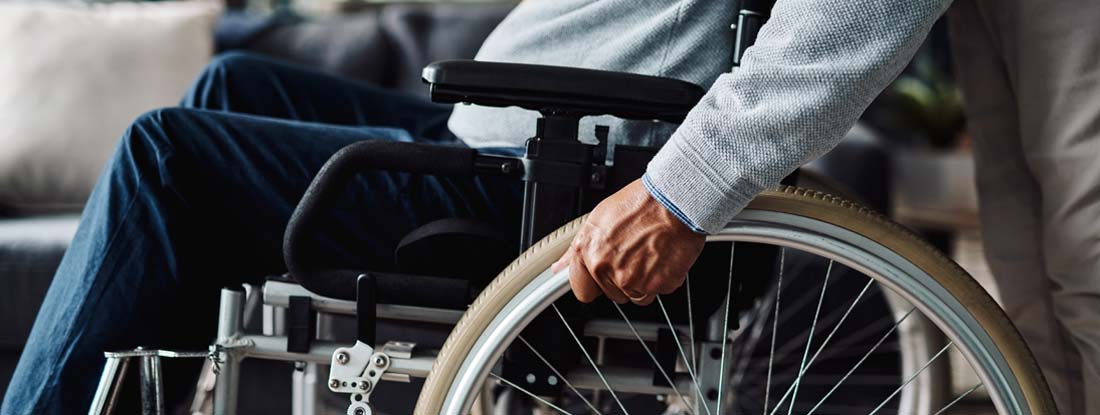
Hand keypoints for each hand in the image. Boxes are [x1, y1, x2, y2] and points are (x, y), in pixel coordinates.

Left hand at [551, 179, 705, 305]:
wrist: (675, 201)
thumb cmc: (640, 203)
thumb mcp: (598, 218)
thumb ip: (576, 249)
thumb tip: (559, 267)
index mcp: (590, 254)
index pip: (582, 290)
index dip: (593, 283)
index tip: (600, 277)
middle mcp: (609, 270)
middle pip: (612, 294)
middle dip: (621, 279)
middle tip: (632, 254)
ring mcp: (634, 280)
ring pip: (635, 296)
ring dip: (642, 282)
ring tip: (648, 254)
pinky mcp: (658, 285)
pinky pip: (657, 292)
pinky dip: (661, 280)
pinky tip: (661, 258)